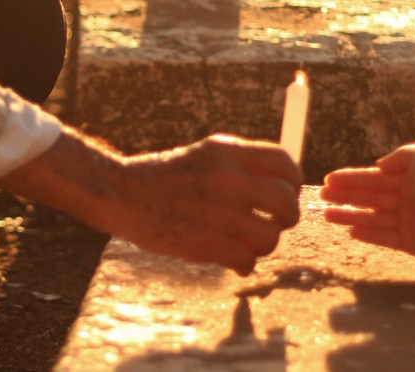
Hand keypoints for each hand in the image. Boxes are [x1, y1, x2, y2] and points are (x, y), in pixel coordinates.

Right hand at [116, 135, 301, 274]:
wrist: (122, 194)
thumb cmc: (165, 176)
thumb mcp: (204, 155)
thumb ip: (241, 165)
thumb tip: (284, 184)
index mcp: (225, 151)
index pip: (283, 162)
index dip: (293, 180)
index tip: (286, 191)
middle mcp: (225, 179)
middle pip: (286, 201)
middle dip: (286, 216)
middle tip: (273, 221)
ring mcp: (216, 213)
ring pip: (270, 237)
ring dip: (262, 243)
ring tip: (244, 240)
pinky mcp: (206, 244)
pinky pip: (247, 260)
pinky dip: (242, 262)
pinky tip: (228, 255)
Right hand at [320, 142, 414, 257]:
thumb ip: (398, 157)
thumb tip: (379, 166)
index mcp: (406, 181)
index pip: (371, 179)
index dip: (349, 179)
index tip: (328, 179)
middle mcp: (404, 201)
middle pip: (367, 199)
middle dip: (344, 197)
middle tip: (320, 196)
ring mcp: (407, 223)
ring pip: (371, 219)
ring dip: (349, 216)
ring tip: (327, 214)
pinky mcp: (412, 243)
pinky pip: (384, 238)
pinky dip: (368, 235)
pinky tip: (350, 231)